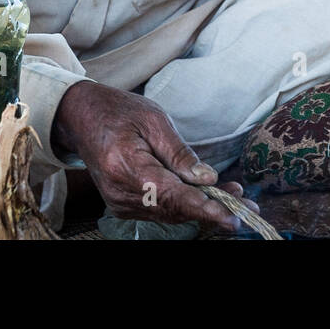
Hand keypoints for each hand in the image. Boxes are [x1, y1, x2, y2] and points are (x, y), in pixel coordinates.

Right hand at [50, 80, 257, 232]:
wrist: (83, 118)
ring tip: (233, 194)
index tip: (233, 217)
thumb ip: (180, 153)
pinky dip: (184, 204)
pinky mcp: (123, 205)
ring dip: (201, 207)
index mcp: (127, 167)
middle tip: (246, 202)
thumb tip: (209, 178)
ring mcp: (120, 203)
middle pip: (174, 209)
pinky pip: (160, 210)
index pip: (173, 196)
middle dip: (213, 208)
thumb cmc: (120, 112)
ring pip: (170, 213)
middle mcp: (121, 193)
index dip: (205, 209)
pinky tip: (204, 194)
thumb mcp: (154, 120)